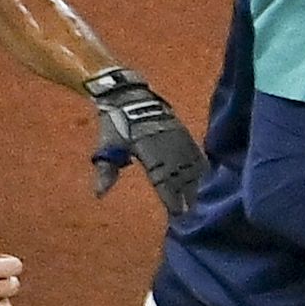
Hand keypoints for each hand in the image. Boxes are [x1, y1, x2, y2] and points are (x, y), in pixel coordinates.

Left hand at [86, 69, 203, 218]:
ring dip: (195, 182)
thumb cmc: (116, 122)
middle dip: (186, 194)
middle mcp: (164, 143)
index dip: (170, 196)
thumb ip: (106, 171)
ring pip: (189, 163)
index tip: (176, 212)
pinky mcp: (182, 129)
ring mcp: (176, 135)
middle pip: (179, 174)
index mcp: (146, 148)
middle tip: (191, 212)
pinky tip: (205, 176)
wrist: (128, 93)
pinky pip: (195, 150)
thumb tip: (99, 194)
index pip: (161, 178)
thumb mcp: (107, 145)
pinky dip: (200, 165)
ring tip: (199, 199)